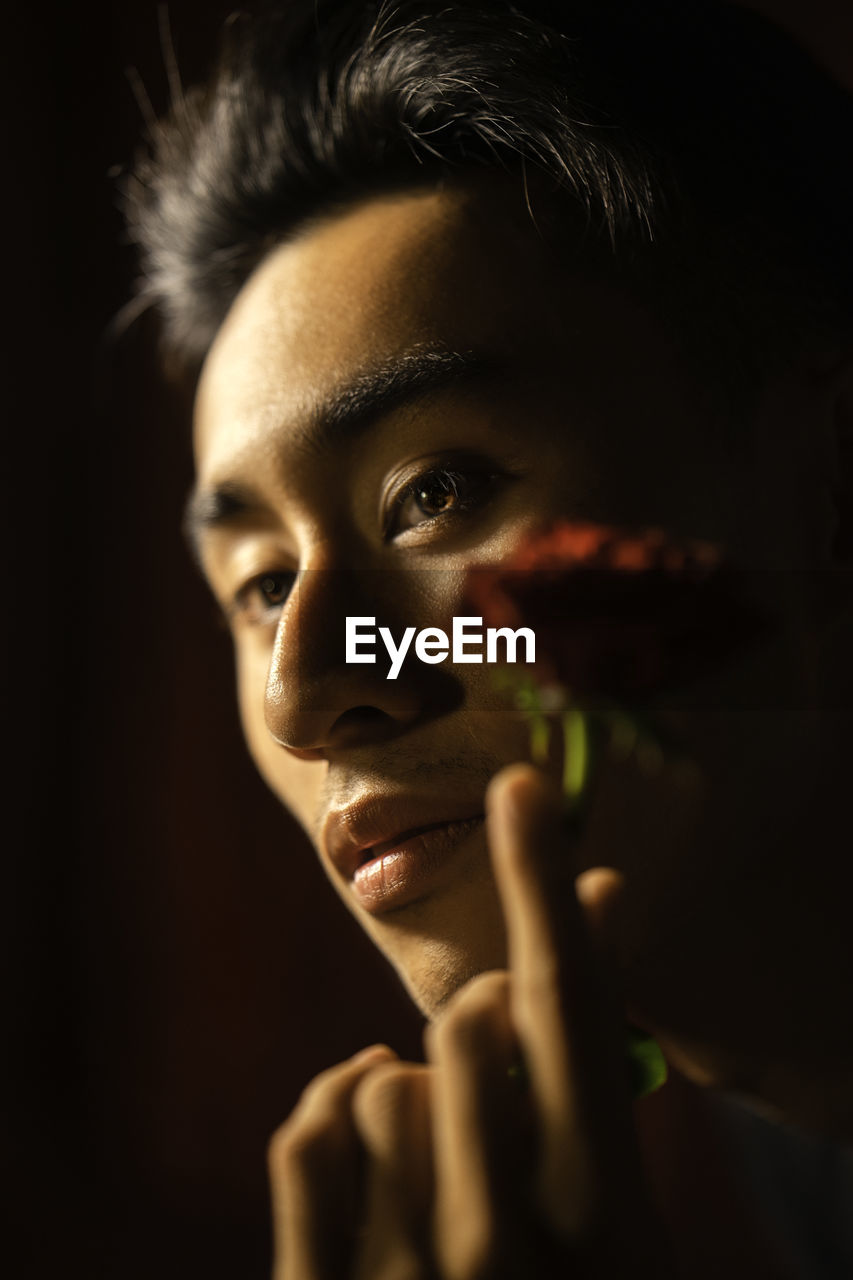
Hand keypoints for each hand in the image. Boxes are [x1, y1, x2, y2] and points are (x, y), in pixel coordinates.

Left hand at [268, 764, 673, 1278]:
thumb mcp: (625, 1228)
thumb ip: (600, 1085)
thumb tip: (594, 911)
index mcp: (604, 1212)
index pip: (574, 1004)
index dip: (545, 883)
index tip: (523, 787)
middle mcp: (504, 1234)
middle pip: (472, 1018)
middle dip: (489, 1022)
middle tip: (503, 1078)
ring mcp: (407, 1267)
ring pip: (389, 1070)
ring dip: (418, 1096)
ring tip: (446, 1166)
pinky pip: (315, 1120)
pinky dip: (343, 1109)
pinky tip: (377, 1153)